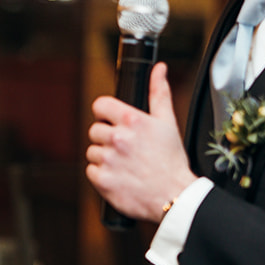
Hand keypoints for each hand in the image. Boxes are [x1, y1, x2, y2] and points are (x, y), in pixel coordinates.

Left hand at [86, 62, 197, 222]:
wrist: (173, 195)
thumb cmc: (171, 160)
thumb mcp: (168, 122)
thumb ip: (159, 93)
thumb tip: (159, 68)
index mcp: (131, 121)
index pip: (100, 105)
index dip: (105, 113)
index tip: (112, 121)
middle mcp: (117, 138)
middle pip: (95, 130)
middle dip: (107, 138)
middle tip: (125, 148)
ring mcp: (108, 160)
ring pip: (92, 151)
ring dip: (104, 157)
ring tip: (124, 164)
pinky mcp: (102, 180)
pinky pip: (91, 171)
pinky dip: (101, 174)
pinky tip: (119, 176)